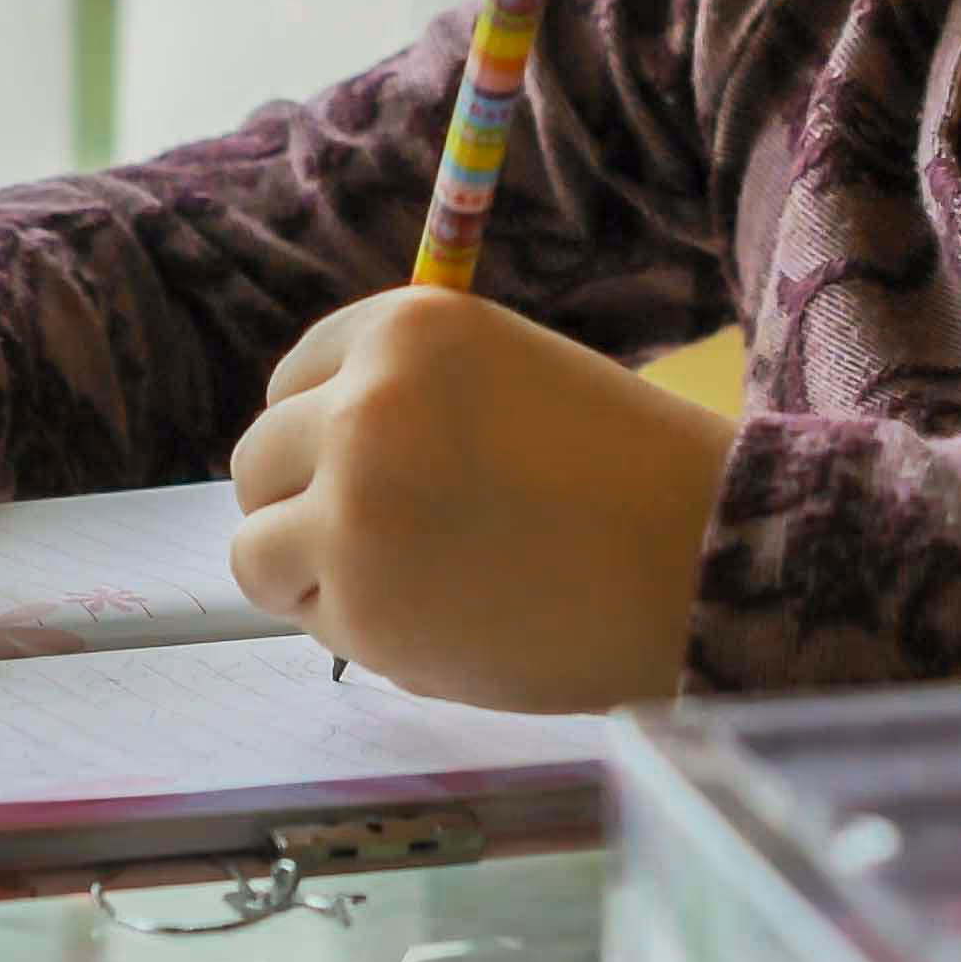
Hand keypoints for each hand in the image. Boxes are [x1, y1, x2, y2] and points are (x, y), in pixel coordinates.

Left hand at [227, 287, 735, 710]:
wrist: (705, 562)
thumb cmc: (622, 472)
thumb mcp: (502, 377)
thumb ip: (405, 396)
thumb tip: (303, 452)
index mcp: (403, 328)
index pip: (292, 379)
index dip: (321, 433)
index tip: (364, 470)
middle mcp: (362, 405)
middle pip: (257, 460)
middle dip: (300, 505)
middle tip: (378, 542)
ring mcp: (352, 509)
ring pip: (255, 549)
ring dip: (311, 574)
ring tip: (405, 586)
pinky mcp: (363, 608)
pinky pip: (313, 622)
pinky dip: (358, 633)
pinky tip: (444, 624)